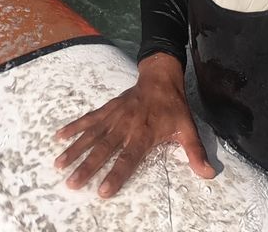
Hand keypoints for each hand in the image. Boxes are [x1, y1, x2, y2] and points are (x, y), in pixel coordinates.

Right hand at [54, 52, 214, 196]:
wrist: (160, 77)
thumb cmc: (173, 107)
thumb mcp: (187, 128)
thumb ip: (195, 152)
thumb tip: (208, 173)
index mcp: (144, 133)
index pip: (128, 158)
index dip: (116, 174)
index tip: (103, 190)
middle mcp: (126, 125)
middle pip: (104, 149)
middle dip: (87, 167)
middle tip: (72, 184)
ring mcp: (114, 116)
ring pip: (91, 135)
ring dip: (75, 150)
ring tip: (59, 165)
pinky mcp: (107, 109)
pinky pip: (88, 119)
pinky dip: (73, 127)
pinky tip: (59, 137)